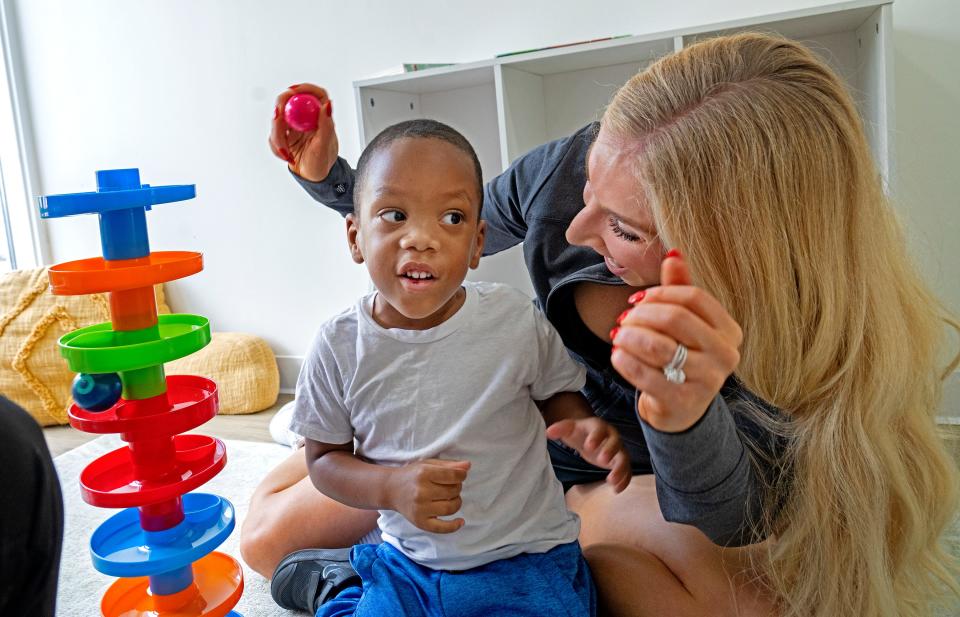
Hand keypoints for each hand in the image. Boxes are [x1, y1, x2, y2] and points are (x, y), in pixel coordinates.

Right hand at [268, 83, 338, 181]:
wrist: (312, 176)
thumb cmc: (323, 161)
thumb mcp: (326, 145)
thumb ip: (326, 125)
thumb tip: (327, 104)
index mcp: (320, 115)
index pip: (314, 93)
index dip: (303, 88)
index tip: (292, 91)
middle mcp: (306, 116)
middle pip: (289, 101)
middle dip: (280, 110)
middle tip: (278, 119)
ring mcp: (293, 124)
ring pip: (277, 120)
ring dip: (278, 137)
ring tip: (287, 154)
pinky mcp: (283, 133)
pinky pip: (273, 135)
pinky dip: (276, 147)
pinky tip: (287, 157)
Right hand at [387, 458, 470, 533]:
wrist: (391, 489)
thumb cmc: (413, 475)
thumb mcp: (428, 465)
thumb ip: (448, 465)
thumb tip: (468, 466)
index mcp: (424, 474)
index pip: (453, 476)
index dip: (462, 475)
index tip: (460, 476)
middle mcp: (421, 492)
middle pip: (453, 491)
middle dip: (457, 487)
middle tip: (451, 486)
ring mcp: (420, 509)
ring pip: (450, 508)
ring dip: (457, 502)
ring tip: (452, 498)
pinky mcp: (419, 522)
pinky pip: (441, 528)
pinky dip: (454, 526)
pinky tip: (461, 521)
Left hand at [546, 417, 630, 492]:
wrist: (591, 436)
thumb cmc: (579, 433)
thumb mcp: (569, 429)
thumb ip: (560, 429)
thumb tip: (549, 432)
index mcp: (598, 426)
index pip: (598, 429)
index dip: (595, 436)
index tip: (588, 446)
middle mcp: (611, 437)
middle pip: (615, 442)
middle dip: (610, 451)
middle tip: (602, 460)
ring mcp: (618, 450)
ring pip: (623, 458)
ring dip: (620, 469)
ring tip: (611, 481)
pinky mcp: (620, 462)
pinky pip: (626, 470)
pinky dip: (624, 480)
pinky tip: (616, 490)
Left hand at [611, 251, 742, 432]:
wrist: (681, 408)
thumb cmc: (682, 357)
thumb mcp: (685, 323)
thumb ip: (679, 290)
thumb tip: (673, 254)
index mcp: (729, 330)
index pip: (693, 298)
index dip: (660, 293)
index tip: (636, 300)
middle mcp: (725, 354)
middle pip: (675, 319)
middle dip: (642, 315)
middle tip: (623, 319)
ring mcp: (707, 380)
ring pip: (658, 346)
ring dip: (629, 337)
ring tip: (617, 336)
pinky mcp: (684, 401)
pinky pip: (646, 374)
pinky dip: (625, 361)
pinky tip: (617, 355)